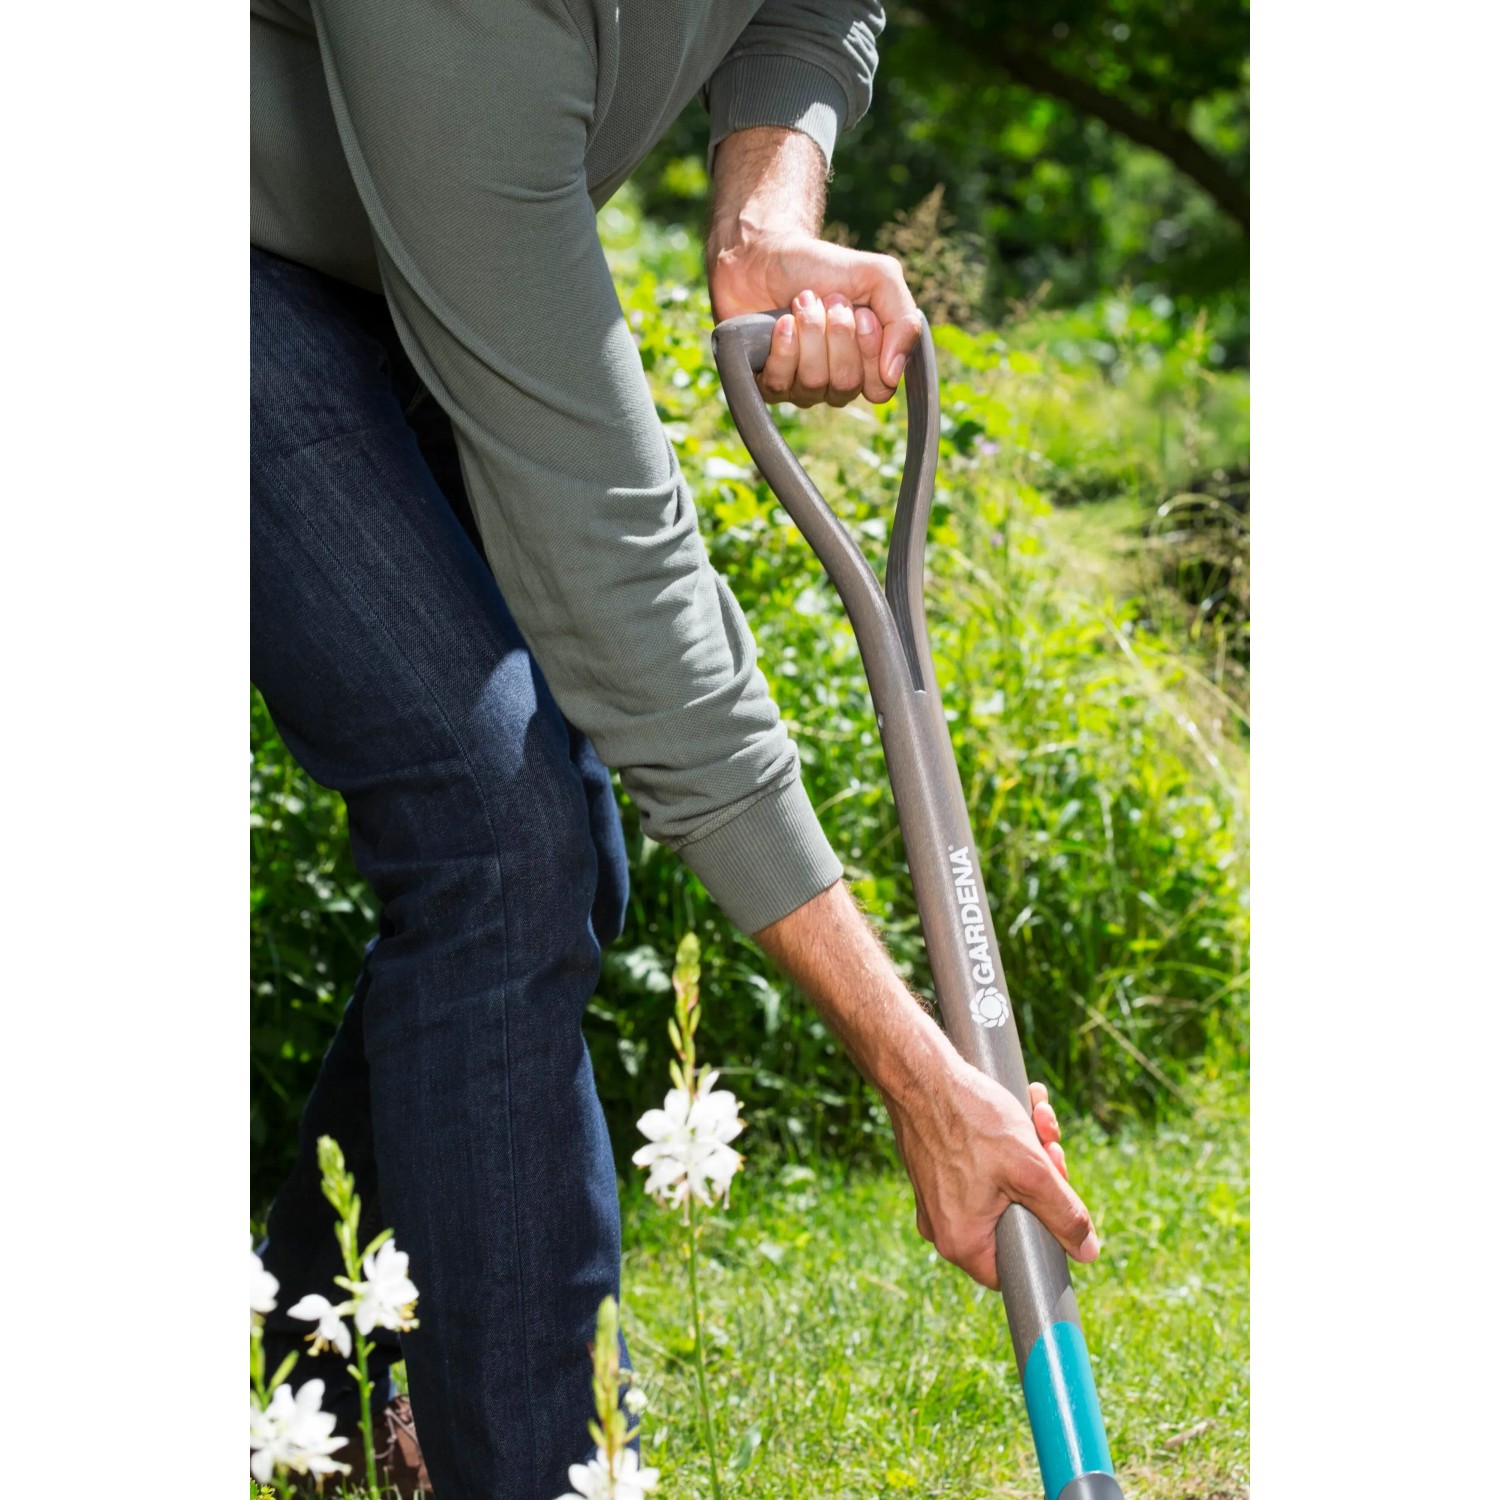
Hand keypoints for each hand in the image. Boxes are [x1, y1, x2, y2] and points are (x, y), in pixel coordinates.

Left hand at [708, 240, 921, 407]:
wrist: (764, 253)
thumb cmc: (821, 267)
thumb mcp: (878, 277)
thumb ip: (903, 320)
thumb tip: (893, 374)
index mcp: (865, 363)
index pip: (879, 388)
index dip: (869, 350)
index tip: (860, 312)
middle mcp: (834, 381)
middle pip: (846, 384)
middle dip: (837, 334)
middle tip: (828, 299)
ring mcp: (799, 386)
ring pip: (813, 383)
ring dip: (809, 332)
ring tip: (801, 301)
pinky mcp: (766, 384)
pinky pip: (780, 384)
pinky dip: (783, 346)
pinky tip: (781, 321)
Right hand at [885, 1060, 1099, 1291]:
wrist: (919, 1072)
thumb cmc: (970, 1118)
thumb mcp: (1030, 1169)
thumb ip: (1063, 1214)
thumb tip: (1087, 1252)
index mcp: (962, 1242)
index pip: (1018, 1266)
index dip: (1048, 1235)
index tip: (1058, 1200)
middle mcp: (943, 1227)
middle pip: (1015, 1219)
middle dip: (1043, 1179)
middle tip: (1050, 1146)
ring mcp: (936, 1198)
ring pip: (1003, 1188)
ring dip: (1029, 1153)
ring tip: (1036, 1115)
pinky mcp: (935, 1170)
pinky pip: (980, 1170)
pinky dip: (1004, 1145)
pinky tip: (1019, 1109)